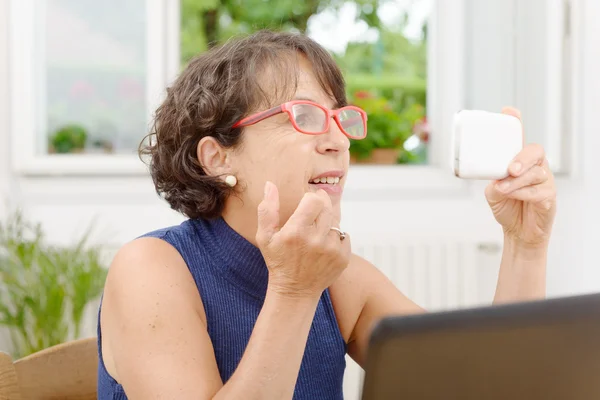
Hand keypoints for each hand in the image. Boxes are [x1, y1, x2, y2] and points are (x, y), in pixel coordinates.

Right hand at [256, 181, 350, 297]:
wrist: (295, 291)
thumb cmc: (278, 260)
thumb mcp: (265, 236)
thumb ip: (267, 209)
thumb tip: (270, 184)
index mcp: (296, 231)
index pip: (314, 200)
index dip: (311, 198)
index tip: (306, 202)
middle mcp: (316, 240)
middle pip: (327, 208)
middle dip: (321, 206)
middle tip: (313, 212)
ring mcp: (332, 250)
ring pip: (335, 222)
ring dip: (327, 223)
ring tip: (315, 233)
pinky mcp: (343, 258)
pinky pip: (344, 236)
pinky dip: (335, 237)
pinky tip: (323, 246)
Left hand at [485, 107, 556, 246]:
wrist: (518, 231)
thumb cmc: (507, 206)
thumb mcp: (493, 192)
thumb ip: (493, 182)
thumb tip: (496, 179)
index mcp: (520, 161)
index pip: (520, 138)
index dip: (516, 123)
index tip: (509, 112)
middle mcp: (535, 166)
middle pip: (535, 151)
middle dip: (522, 158)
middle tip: (510, 168)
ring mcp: (544, 180)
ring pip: (534, 174)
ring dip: (516, 182)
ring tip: (502, 188)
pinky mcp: (549, 196)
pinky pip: (538, 191)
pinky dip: (522, 193)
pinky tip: (513, 195)